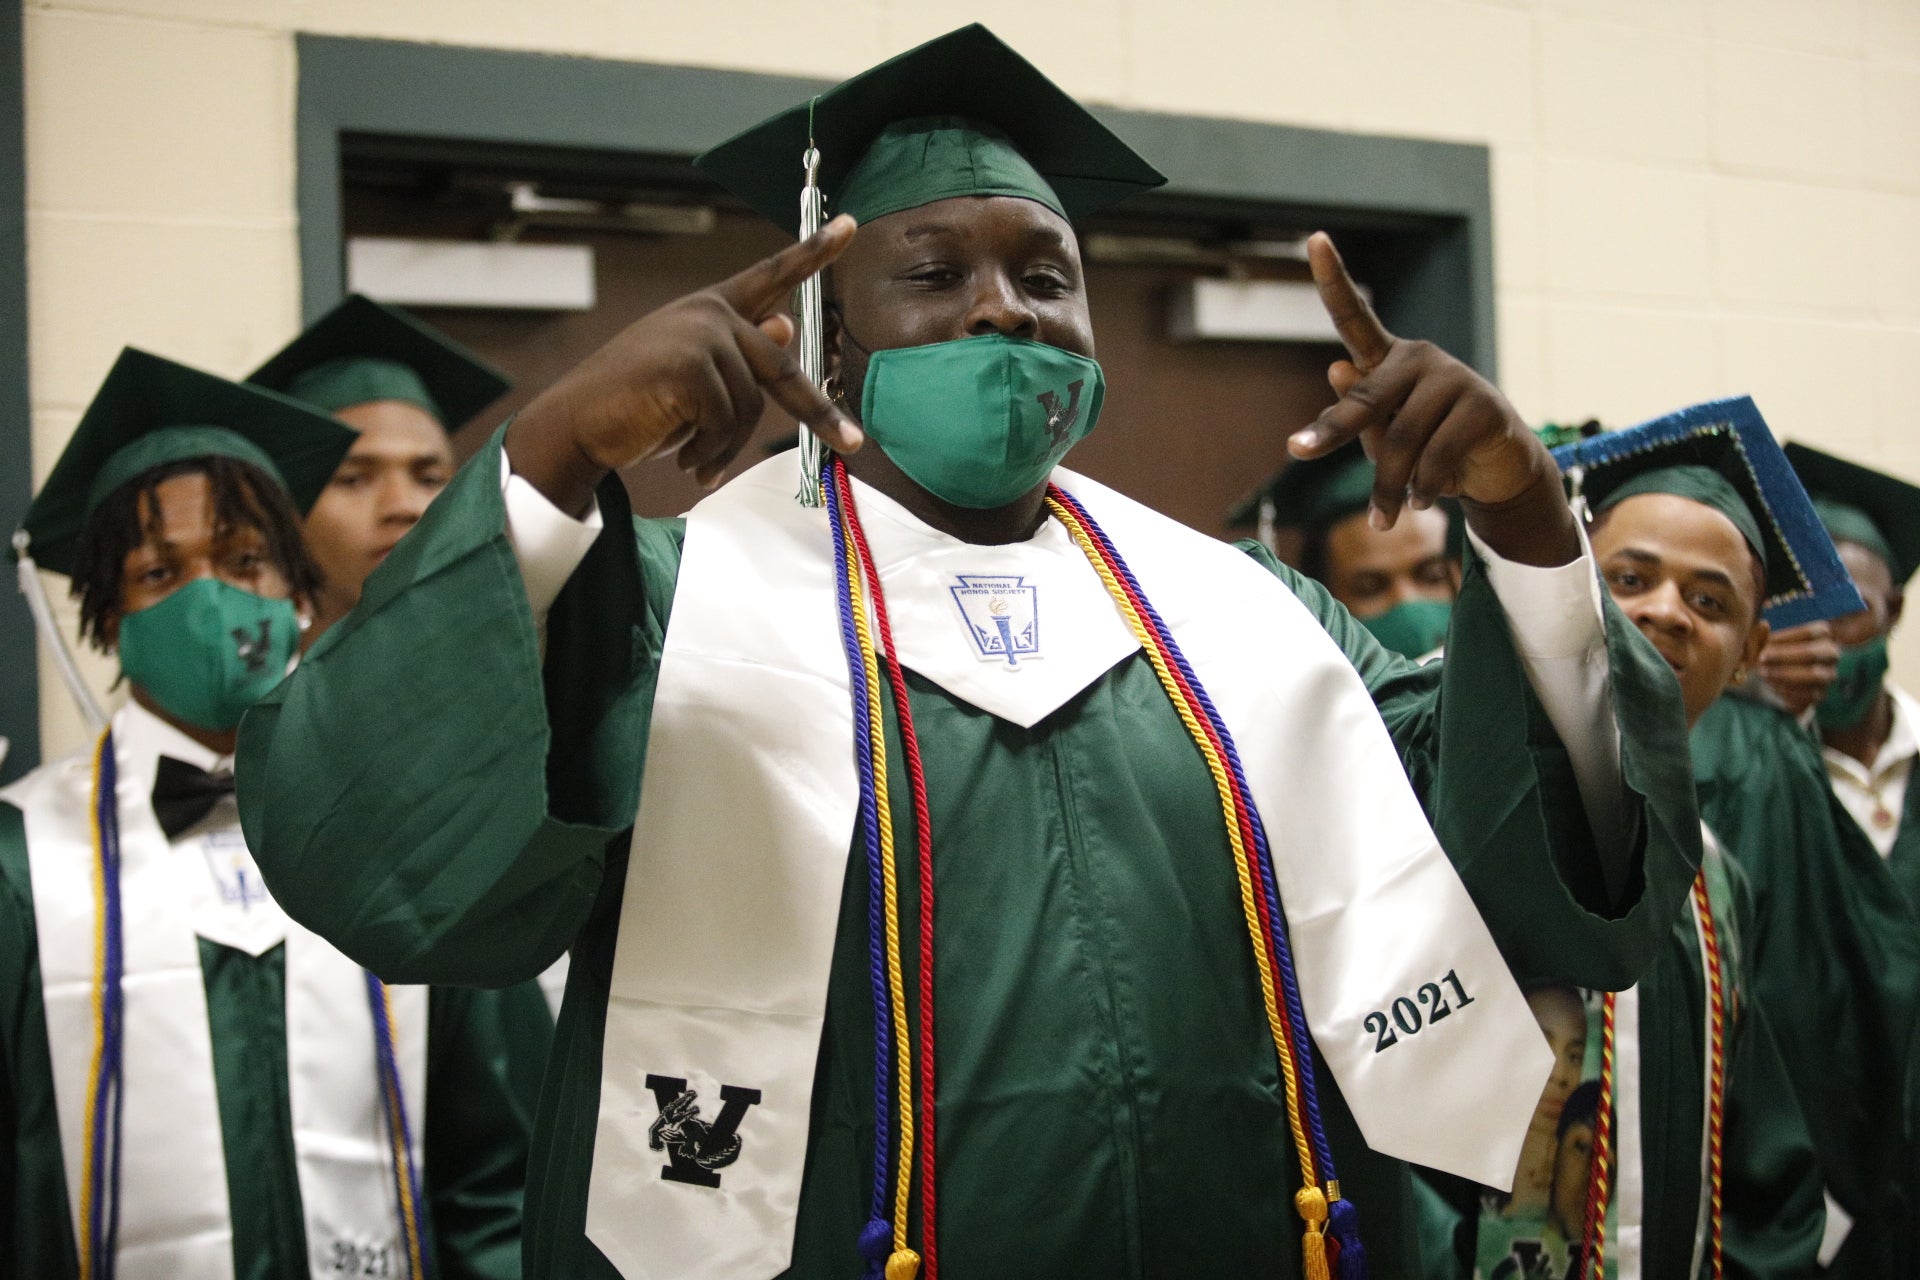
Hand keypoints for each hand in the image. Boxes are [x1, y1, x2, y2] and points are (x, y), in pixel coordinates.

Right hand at [506, 215, 863, 514]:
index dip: (813, 252)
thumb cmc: (636, 405)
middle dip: (820, 413)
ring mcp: (700, 335)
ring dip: (726, 445)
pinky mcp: (689, 365)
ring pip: (751, 406)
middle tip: (853, 441)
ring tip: (695, 456)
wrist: (575, 424)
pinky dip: (710, 450)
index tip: (849, 225)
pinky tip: (684, 455)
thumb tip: (785, 321)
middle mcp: (709, 314)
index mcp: (712, 309)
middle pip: (781, 368)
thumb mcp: (696, 378)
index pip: (771, 274)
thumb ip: (741, 354)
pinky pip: (727, 421)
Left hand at [1288, 232, 1577, 565]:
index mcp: (1388, 361)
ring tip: (1385, 518)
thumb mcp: (1385, 440)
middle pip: (1364, 398)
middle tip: (1297, 452)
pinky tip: (1425, 503)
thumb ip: (1360, 416)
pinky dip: (1424, 488)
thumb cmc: (1427, 453)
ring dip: (1387, 487)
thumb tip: (1336, 367)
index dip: (1334, 278)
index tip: (1315, 238)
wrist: (1494, 473)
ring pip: (1401, 440)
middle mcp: (1420, 359)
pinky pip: (1436, 456)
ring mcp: (1454, 378)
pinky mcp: (1484, 406)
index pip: (1357, 317)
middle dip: (1330, 432)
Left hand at [1756, 621, 1839, 716]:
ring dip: (1785, 674)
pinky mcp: (1821, 694)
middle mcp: (1831, 654)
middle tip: (1762, 660)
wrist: (1772, 680)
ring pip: (1814, 675)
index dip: (1787, 639)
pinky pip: (1808, 694)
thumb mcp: (1762, 643)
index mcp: (1822, 635)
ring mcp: (1828, 675)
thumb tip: (1763, 625)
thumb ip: (1761, 635)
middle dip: (1785, 657)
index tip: (1766, 645)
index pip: (1811, 632)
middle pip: (1815, 653)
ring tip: (1764, 674)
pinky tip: (1772, 685)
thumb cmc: (1769, 655)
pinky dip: (1788, 690)